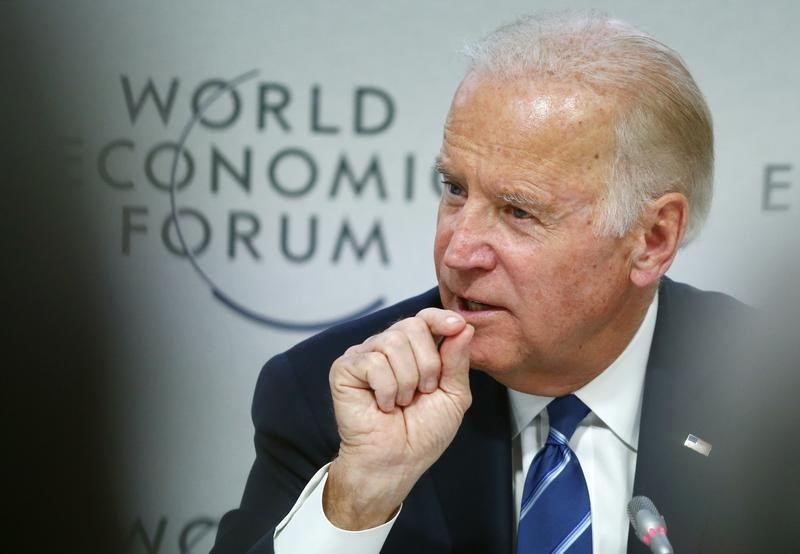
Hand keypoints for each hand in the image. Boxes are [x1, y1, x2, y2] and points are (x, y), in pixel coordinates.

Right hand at [324, 308, 473, 529]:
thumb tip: (463, 326)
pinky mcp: (344, 368)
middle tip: (423, 391)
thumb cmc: (422, 433)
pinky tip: (382, 405)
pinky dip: (386, 389)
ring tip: (401, 402)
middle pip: (412, 326)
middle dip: (427, 363)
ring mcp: (364, 355)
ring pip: (393, 342)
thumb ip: (457, 361)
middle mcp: (386, 347)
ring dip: (407, 380)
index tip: (456, 325)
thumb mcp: (453, 396)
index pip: (424, 318)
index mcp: (413, 350)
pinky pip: (373, 362)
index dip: (440, 318)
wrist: (396, 462)